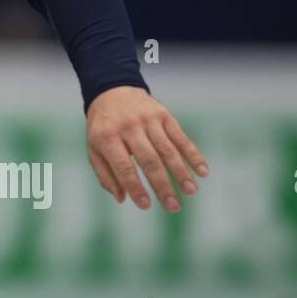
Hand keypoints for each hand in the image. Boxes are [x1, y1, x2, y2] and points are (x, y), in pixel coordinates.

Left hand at [85, 86, 208, 211]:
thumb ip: (105, 174)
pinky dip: (193, 154)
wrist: (113, 90)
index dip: (135, 187)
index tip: (146, 206)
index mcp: (107, 137)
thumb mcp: (94, 148)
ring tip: (191, 192)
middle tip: (174, 207)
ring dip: (181, 172)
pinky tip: (202, 171)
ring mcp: (148, 119)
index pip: (123, 166)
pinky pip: (181, 137)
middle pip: (149, 160)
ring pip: (167, 150)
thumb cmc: (103, 127)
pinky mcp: (164, 115)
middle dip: (163, 185)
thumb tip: (122, 199)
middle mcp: (128, 127)